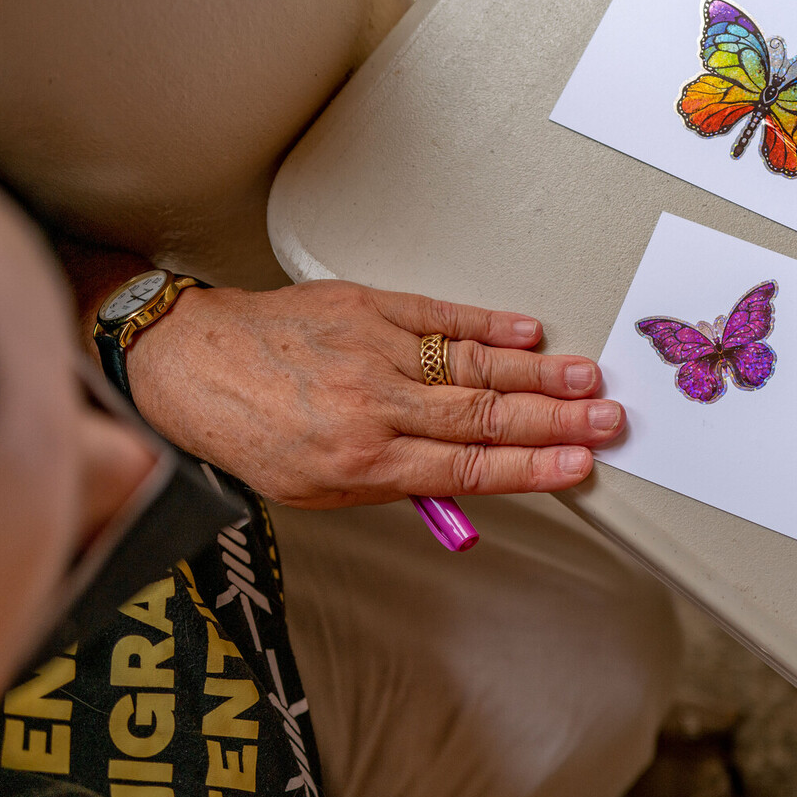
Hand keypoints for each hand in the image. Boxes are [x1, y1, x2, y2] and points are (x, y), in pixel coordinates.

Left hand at [126, 280, 622, 506]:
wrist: (190, 365)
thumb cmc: (250, 433)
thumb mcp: (318, 490)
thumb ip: (395, 480)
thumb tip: (468, 475)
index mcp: (362, 461)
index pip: (469, 467)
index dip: (532, 467)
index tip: (578, 465)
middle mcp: (373, 406)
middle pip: (484, 415)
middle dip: (555, 420)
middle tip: (606, 420)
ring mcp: (372, 351)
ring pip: (472, 366)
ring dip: (537, 375)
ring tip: (587, 379)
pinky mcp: (365, 306)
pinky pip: (439, 316)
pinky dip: (488, 325)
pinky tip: (529, 333)